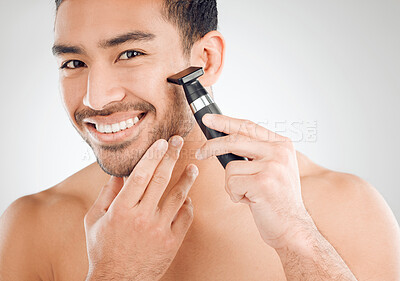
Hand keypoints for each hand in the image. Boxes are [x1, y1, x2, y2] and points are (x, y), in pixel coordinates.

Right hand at [84, 136, 197, 280]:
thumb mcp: (94, 220)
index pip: (140, 175)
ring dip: (187, 179)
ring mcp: (159, 230)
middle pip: (160, 180)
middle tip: (179, 142)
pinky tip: (187, 198)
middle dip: (171, 157)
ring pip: (178, 197)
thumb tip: (119, 173)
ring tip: (193, 168)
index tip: (162, 143)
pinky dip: (187, 205)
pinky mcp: (172, 242)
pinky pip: (185, 218)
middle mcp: (142, 218)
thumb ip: (106, 194)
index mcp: (121, 210)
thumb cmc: (103, 249)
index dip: (153, 156)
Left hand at [196, 114, 312, 248]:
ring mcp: (273, 166)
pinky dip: (235, 195)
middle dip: (212, 146)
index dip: (225, 121)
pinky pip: (231, 183)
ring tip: (248, 194)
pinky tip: (251, 201)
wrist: (292, 227)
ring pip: (230, 167)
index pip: (247, 126)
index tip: (207, 118)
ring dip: (231, 184)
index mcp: (282, 145)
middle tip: (200, 153)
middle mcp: (280, 152)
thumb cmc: (276, 200)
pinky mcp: (263, 182)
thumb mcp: (271, 169)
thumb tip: (223, 142)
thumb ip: (254, 153)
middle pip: (234, 140)